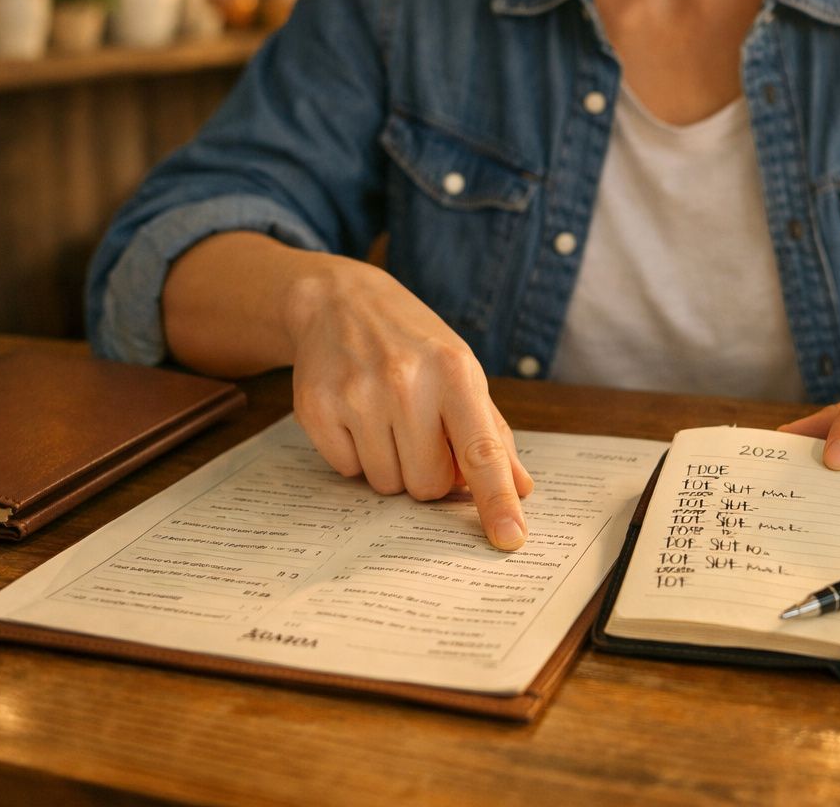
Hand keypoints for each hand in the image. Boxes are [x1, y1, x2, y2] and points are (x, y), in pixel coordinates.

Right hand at [284, 259, 532, 549]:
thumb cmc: (414, 344)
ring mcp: (358, 396)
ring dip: (390, 464)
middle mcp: (406, 383)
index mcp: (455, 373)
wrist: (341, 301)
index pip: (481, 452)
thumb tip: (521, 488)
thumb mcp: (462, 373)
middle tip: (418, 432)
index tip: (509, 537)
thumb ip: (492, 433)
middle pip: (428, 485)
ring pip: (387, 485)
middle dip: (427, 473)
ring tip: (385, 418)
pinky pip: (347, 472)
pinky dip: (355, 454)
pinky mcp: (317, 408)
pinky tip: (356, 415)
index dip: (496, 500)